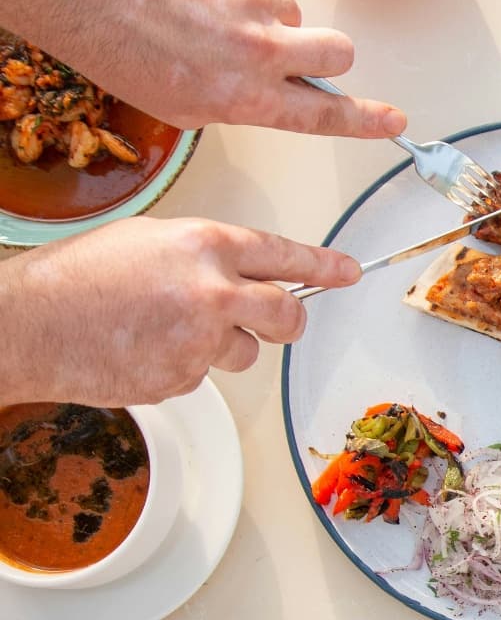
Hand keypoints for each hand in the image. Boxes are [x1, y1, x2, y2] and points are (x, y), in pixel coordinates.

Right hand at [0, 218, 358, 407]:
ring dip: (222, 347)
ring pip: (246, 352)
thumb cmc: (76, 279)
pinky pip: (204, 376)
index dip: (322, 265)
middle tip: (276, 321)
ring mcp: (201, 339)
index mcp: (203, 245)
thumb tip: (241, 271)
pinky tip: (144, 350)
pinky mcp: (185, 378)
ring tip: (167, 331)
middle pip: (287, 315)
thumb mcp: (147, 241)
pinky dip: (182, 367)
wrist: (28, 325)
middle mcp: (212, 290)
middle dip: (287, 321)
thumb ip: (202, 255)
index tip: (349, 272)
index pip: (282, 254)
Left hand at [72, 0, 405, 137]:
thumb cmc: (123, 54)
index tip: (394, 121)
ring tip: (213, 14)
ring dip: (266, 15)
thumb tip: (268, 92)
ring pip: (290, 11)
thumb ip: (239, 103)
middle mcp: (261, 52)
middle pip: (338, 53)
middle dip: (324, 54)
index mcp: (248, 97)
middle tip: (295, 50)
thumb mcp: (184, 107)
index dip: (367, 121)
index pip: (326, 116)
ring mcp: (254, 2)